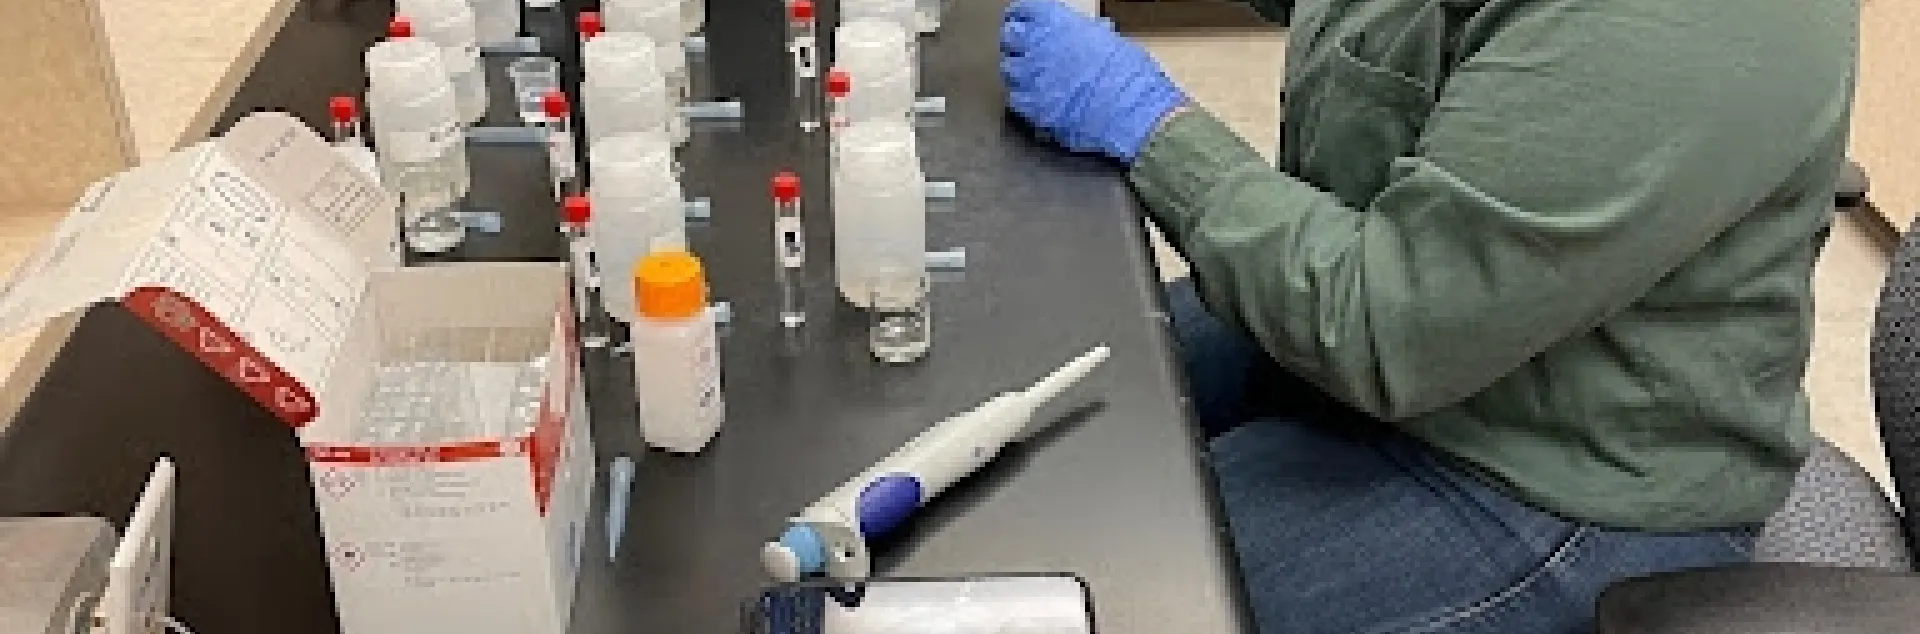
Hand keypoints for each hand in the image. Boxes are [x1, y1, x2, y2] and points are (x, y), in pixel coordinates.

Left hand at [1000, 0, 1186, 162]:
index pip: (1023, 10)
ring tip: (1031, 76)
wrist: (1132, 113)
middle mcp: (1037, 45)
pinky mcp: (1032, 107)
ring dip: (1018, 70)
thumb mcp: (1110, 42)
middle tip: (1025, 49)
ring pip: (1008, 68)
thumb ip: (1088, 35)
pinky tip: (1035, 99)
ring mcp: (1031, 77)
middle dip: (1016, 42)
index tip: (1022, 20)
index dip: (1021, 16)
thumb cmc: (1129, 73)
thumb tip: (1090, 32)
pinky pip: (1014, 97)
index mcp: (1057, 22)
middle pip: (1010, 36)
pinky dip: (1022, 97)